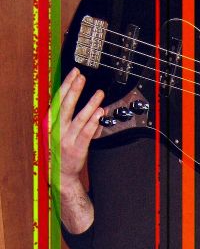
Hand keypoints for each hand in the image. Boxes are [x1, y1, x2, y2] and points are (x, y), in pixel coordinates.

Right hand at [46, 67, 104, 188]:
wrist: (60, 174)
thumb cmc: (61, 150)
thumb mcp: (63, 132)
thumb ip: (79, 119)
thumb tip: (96, 106)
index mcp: (50, 123)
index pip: (58, 100)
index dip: (66, 86)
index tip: (74, 74)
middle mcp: (56, 129)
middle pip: (65, 106)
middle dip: (73, 90)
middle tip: (82, 77)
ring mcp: (66, 139)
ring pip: (79, 118)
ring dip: (89, 105)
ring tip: (98, 94)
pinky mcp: (77, 149)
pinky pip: (86, 133)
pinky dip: (93, 122)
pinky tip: (100, 113)